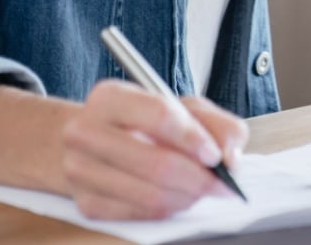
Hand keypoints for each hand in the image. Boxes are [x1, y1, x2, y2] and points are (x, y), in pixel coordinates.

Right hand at [59, 81, 247, 220]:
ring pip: (150, 194)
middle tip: (222, 184)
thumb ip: (216, 123)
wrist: (93, 142)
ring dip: (187, 197)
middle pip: (156, 162)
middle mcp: (86, 131)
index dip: (194, 139)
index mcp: (110, 97)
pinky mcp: (85, 202)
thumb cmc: (142, 123)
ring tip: (202, 190)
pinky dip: (167, 210)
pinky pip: (139, 214)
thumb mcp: (182, 108)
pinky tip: (177, 198)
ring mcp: (80, 169)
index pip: (159, 115)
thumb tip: (229, 156)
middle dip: (199, 178)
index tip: (215, 155)